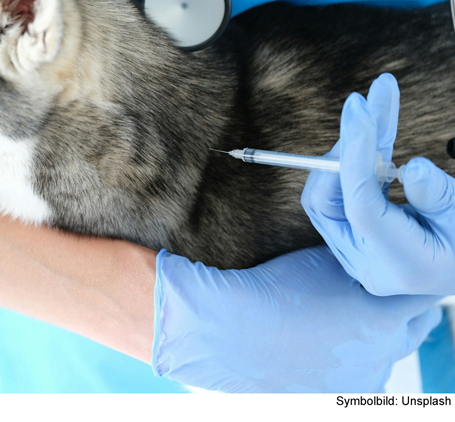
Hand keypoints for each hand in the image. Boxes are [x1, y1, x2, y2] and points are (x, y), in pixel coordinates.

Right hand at [151, 246, 441, 391]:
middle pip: (417, 326)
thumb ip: (362, 262)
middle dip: (405, 307)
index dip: (412, 278)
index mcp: (382, 317)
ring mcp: (360, 380)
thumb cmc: (271, 290)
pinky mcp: (337, 398)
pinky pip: (360, 377)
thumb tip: (377, 252)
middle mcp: (382, 355)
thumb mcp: (323, 263)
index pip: (424, 295)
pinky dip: (353, 362)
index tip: (401, 268)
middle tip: (382, 291)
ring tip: (346, 320)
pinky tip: (326, 347)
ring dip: (380, 337)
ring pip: (390, 354)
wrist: (227, 330)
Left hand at [301, 73, 454, 295]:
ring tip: (373, 108)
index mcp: (401, 265)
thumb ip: (440, 196)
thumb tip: (413, 168)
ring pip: (327, 192)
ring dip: (349, 148)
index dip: (357, 156)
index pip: (362, 207)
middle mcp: (366, 263)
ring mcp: (353, 252)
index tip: (360, 110)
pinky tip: (374, 130)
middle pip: (328, 199)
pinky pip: (337, 193)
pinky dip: (354, 160)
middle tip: (364, 102)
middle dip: (346, 146)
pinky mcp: (349, 237)